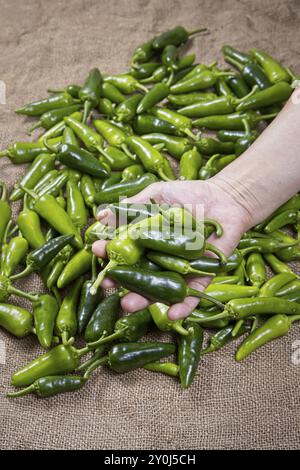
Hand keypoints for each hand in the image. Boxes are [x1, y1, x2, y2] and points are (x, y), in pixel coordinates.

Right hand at [92, 179, 252, 319]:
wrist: (225, 198)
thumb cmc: (189, 194)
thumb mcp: (158, 195)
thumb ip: (132, 205)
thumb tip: (101, 215)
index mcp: (146, 242)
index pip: (123, 251)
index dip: (109, 253)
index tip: (97, 251)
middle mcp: (159, 259)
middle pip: (136, 275)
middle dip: (121, 282)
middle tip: (108, 285)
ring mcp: (179, 270)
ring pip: (159, 290)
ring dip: (144, 300)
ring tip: (129, 305)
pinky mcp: (201, 278)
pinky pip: (192, 296)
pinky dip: (183, 307)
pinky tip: (173, 315)